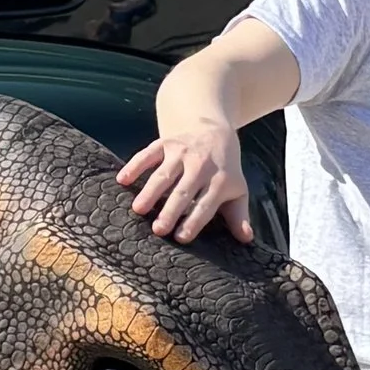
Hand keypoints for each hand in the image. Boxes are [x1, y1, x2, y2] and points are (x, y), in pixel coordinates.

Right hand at [117, 126, 250, 242]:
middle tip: (158, 230)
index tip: (181, 237)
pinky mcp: (165, 143)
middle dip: (171, 210)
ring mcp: (182, 152)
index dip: (194, 221)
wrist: (213, 130)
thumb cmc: (224, 170)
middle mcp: (200, 166)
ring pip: (164, 174)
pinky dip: (135, 165)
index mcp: (220, 181)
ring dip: (150, 191)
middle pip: (183, 191)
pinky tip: (123, 179)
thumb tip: (246, 239)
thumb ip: (239, 216)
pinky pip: (148, 154)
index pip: (206, 204)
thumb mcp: (237, 190)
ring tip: (138, 209)